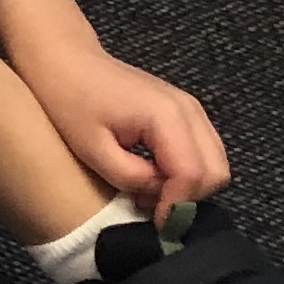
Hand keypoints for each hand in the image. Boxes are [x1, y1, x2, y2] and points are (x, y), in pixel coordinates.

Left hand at [17, 42, 228, 211]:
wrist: (67, 61)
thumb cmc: (70, 101)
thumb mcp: (91, 147)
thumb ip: (130, 176)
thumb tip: (157, 194)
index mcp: (167, 116)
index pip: (193, 174)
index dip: (176, 205)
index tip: (153, 222)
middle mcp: (190, 111)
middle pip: (216, 173)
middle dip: (188, 198)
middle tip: (151, 208)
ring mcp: (193, 110)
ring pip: (215, 165)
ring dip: (189, 188)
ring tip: (148, 194)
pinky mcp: (187, 114)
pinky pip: (203, 153)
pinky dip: (187, 173)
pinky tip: (153, 177)